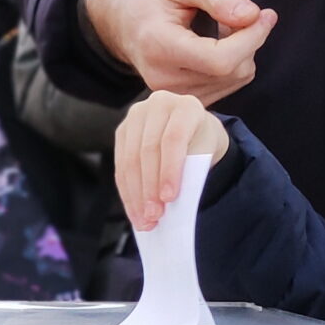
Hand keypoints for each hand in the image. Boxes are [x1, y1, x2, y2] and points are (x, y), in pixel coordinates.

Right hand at [84, 0, 276, 106]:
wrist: (119, 19)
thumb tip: (251, 15)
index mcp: (158, 45)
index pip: (220, 60)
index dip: (251, 38)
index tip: (265, 14)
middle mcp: (163, 79)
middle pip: (231, 71)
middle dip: (249, 40)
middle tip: (242, 13)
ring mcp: (172, 94)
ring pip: (234, 80)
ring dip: (243, 51)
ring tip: (224, 27)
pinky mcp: (182, 100)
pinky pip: (227, 85)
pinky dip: (234, 63)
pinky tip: (218, 44)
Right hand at [115, 91, 229, 231]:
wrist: (193, 131)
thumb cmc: (202, 145)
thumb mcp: (205, 155)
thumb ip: (189, 172)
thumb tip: (167, 205)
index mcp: (187, 106)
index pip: (173, 139)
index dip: (169, 170)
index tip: (169, 199)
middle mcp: (159, 103)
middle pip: (148, 150)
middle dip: (149, 188)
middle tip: (154, 216)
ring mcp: (137, 115)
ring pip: (130, 159)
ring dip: (135, 194)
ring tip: (144, 220)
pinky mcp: (122, 130)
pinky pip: (120, 165)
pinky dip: (127, 191)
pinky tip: (134, 210)